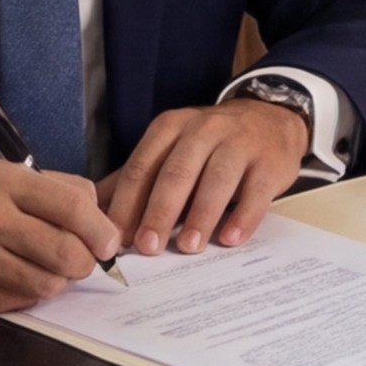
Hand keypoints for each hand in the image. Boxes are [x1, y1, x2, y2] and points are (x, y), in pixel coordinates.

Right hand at [0, 162, 120, 314]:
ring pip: (49, 283)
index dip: (101, 229)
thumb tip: (97, 213)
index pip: (72, 206)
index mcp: (2, 182)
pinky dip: (27, 293)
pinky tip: (12, 276)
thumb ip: (50, 190)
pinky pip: (21, 301)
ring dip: (55, 280)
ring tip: (40, 266)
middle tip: (79, 259)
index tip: (108, 242)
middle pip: (68, 252)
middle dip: (84, 262)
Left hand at [99, 94, 314, 256]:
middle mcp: (203, 131)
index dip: (128, 204)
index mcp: (170, 128)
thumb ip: (137, 177)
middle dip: (159, 212)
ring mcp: (239, 144)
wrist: (271, 118)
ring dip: (200, 216)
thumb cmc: (211, 143)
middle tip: (148, 247)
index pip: (142, 167)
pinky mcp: (269, 162)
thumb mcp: (171, 148)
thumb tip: (94, 211)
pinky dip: (242, 217)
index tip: (118, 238)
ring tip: (188, 246)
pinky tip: (230, 239)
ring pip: (216, 180)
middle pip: (176, 173)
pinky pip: (255, 192)